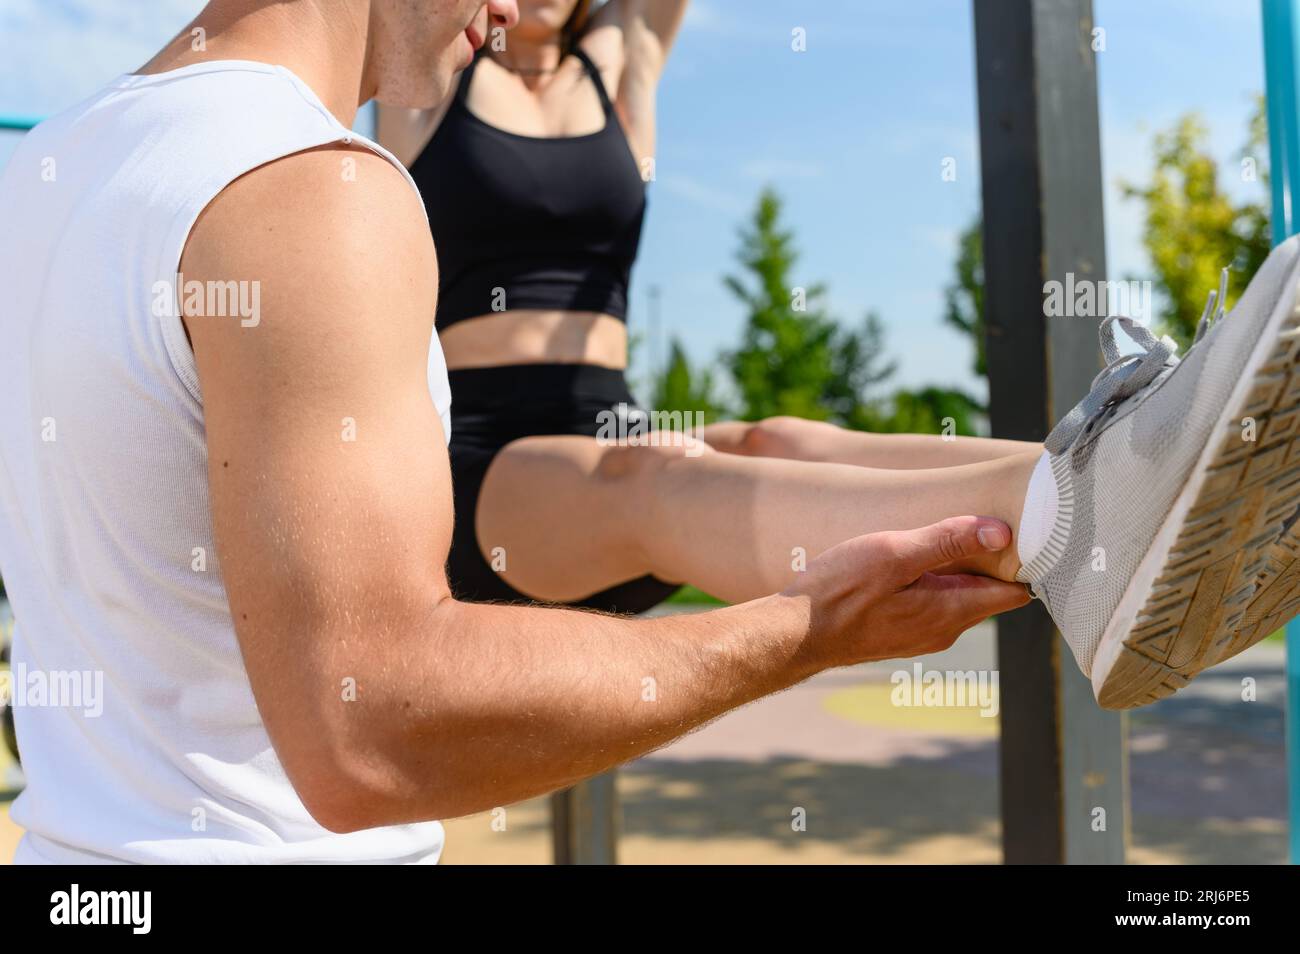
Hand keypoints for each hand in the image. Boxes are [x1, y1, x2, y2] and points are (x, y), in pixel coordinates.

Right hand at [784, 515, 1029, 669]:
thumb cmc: (839, 591)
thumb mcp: (893, 554)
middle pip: (988, 595)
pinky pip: (933, 606)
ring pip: (959, 600)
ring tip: (949, 538)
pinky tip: (913, 564)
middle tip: (990, 524)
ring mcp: (921, 636)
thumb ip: (946, 541)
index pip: (1013, 594)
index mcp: (951, 611)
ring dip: (960, 572)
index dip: (1024, 563)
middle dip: (993, 564)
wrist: (795, 633)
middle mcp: (943, 631)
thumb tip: (1001, 530)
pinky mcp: (899, 634)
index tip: (1027, 534)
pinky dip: (935, 584)